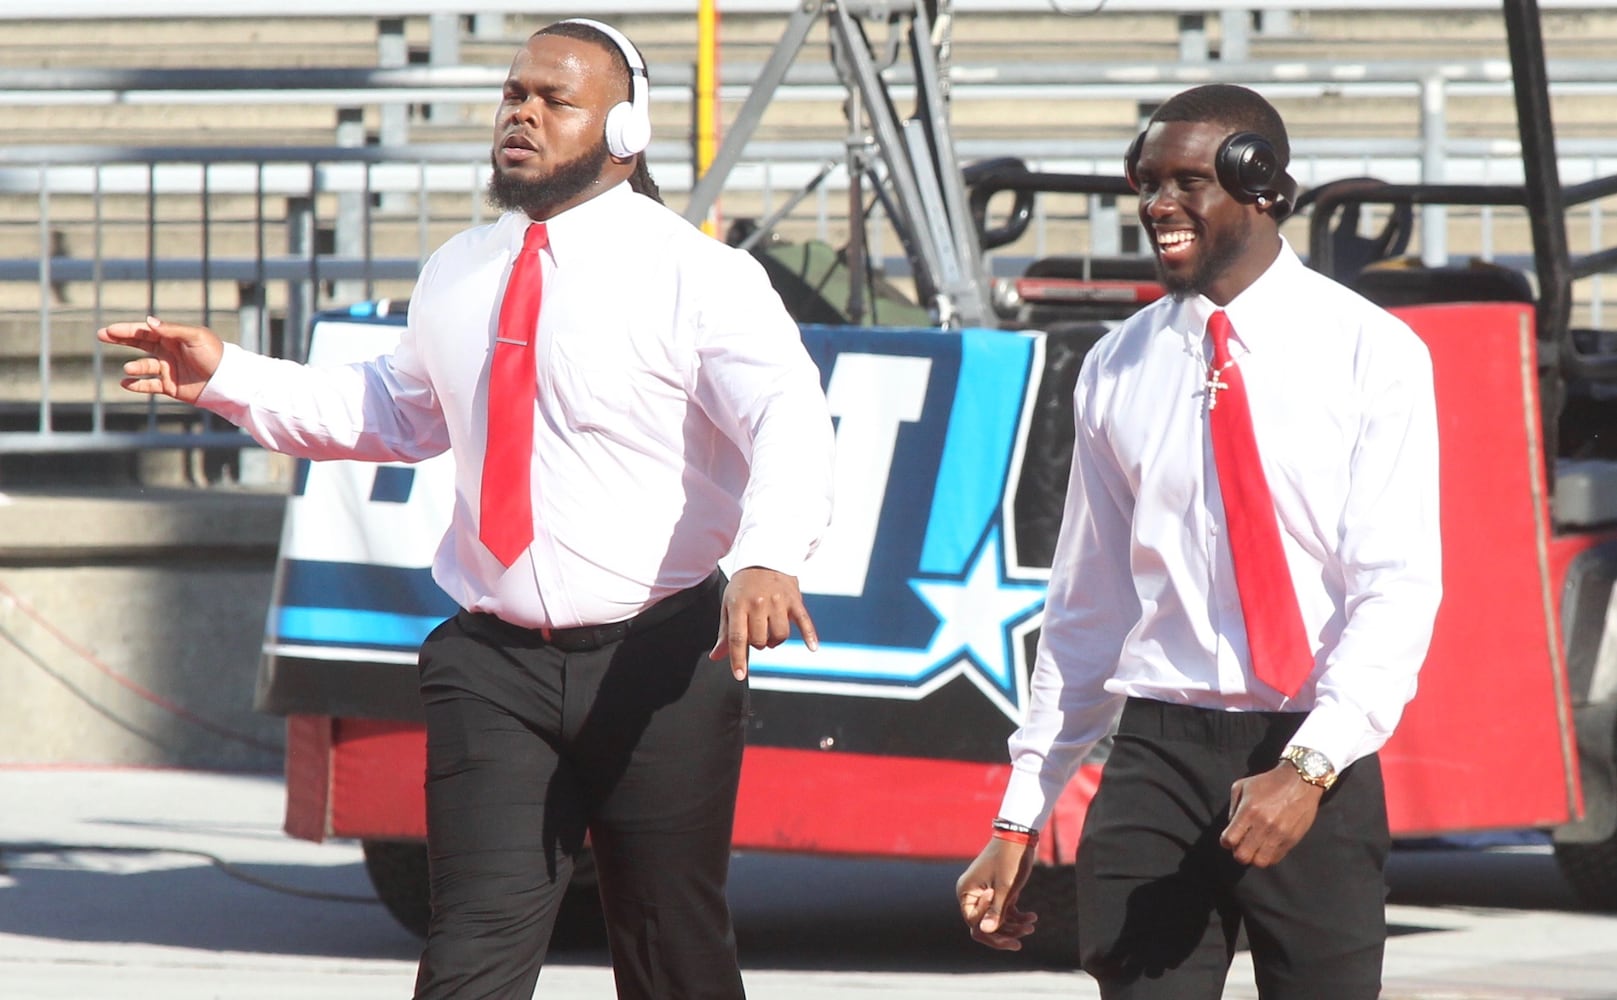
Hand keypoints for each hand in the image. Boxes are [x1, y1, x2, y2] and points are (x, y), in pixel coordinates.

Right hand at [97, 315, 223, 404]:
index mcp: (174, 337)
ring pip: (143, 366)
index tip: (111, 330)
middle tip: (101, 335)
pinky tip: (125, 384)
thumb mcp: (195, 337)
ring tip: (129, 369)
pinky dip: (137, 385)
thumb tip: (148, 321)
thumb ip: (172, 330)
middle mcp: (169, 351)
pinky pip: (149, 385)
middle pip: (139, 343)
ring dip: (134, 367)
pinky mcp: (171, 386)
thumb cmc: (215, 355)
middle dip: (120, 339)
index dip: (128, 330)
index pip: (146, 331)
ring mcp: (168, 368)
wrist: (227, 380)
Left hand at [708, 566, 817, 679]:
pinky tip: (812, 648)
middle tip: (756, 634)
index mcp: (739, 605)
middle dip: (757, 644)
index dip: (738, 659)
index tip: (740, 675)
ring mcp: (778, 601)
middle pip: (760, 640)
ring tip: (770, 633)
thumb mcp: (729, 605)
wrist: (765, 558)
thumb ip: (725, 633)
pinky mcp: (795, 600)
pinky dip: (809, 635)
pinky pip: (804, 621)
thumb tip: (716, 657)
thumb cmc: (743, 586)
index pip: (738, 638)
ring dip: (774, 641)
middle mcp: (759, 603)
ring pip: (779, 635)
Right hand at [957, 837, 1038, 949]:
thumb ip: (996, 911)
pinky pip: (1004, 911)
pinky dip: (1018, 916)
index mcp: (966, 892)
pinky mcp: (998, 892)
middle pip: (984, 924)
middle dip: (1004, 933)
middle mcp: (972, 894)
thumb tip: (985, 931)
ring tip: (1032, 925)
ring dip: (1014, 925)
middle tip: (1021, 941)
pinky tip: (1032, 917)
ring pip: (997, 920)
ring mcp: (985, 894)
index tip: (1010, 922)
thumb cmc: (1009, 859)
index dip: (991, 930)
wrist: (1020, 836)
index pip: (974, 923)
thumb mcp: (1005, 887)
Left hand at [1219, 763, 1324, 867]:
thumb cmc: (1269, 782)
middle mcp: (1264, 825)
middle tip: (1241, 845)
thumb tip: (1231, 828)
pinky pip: (1275, 859)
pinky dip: (1267, 856)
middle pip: (1242, 856)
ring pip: (1259, 862)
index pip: (1229, 840)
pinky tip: (1266, 846)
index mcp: (1249, 811)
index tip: (1229, 838)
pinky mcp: (1291, 840)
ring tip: (1254, 848)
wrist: (1300, 781)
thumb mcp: (1242, 786)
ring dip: (1253, 857)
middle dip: (1238, 852)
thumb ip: (1232, 808)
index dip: (1226, 841)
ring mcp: (1279, 834)